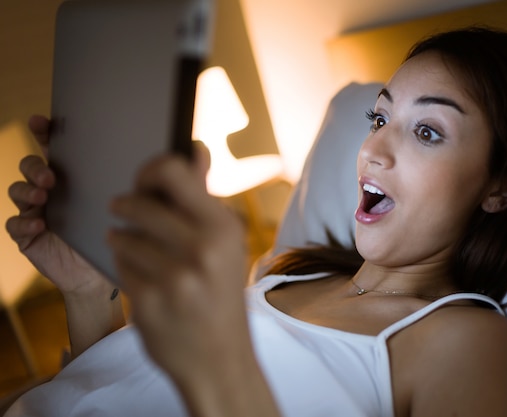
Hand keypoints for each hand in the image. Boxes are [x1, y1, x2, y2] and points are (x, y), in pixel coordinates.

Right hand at [5, 115, 108, 294]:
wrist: (100, 273)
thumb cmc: (111, 235)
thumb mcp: (119, 207)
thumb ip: (123, 185)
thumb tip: (148, 161)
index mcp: (70, 177)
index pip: (51, 148)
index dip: (43, 131)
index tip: (39, 121)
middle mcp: (49, 190)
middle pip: (29, 165)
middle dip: (35, 166)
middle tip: (50, 177)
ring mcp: (34, 211)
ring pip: (17, 190)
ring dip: (26, 190)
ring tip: (42, 196)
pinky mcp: (26, 234)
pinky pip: (14, 224)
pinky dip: (23, 223)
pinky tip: (39, 225)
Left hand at [108, 141, 248, 380]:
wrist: (220, 358)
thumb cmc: (221, 293)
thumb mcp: (224, 244)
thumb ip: (203, 197)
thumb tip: (196, 149)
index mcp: (223, 227)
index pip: (172, 171)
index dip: (150, 171)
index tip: (144, 181)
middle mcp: (201, 249)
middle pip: (138, 203)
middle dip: (125, 205)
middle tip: (122, 209)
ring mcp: (174, 277)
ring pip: (122, 235)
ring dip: (121, 238)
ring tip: (135, 247)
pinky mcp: (148, 301)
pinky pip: (119, 266)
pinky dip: (123, 266)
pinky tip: (141, 275)